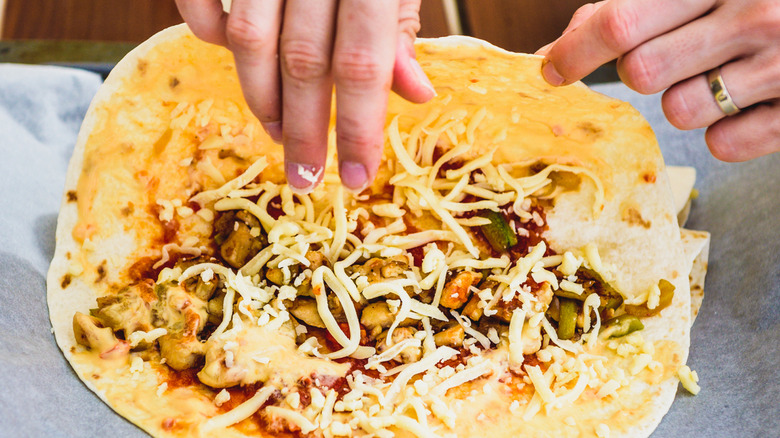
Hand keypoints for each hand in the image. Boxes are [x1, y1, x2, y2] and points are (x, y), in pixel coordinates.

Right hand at [175, 0, 435, 191]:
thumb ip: (400, 23)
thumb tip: (413, 95)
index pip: (362, 64)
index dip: (357, 128)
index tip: (355, 179)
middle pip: (302, 63)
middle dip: (305, 132)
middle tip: (307, 180)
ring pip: (248, 41)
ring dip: (261, 99)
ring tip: (278, 135)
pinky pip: (200, 1)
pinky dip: (208, 34)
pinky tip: (235, 63)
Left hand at [537, 0, 779, 161]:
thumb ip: (632, 5)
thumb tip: (560, 47)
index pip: (621, 22)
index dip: (576, 51)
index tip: (551, 69)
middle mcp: (756, 13)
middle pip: (641, 72)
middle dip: (637, 70)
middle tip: (668, 55)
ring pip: (678, 112)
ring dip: (683, 98)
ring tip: (719, 71)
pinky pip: (724, 144)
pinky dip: (723, 128)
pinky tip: (746, 98)